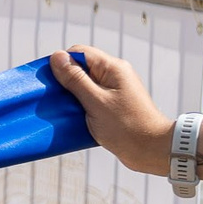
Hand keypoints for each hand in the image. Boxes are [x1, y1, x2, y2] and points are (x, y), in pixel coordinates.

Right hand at [50, 47, 169, 174]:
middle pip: (80, 68)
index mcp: (113, 68)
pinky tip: (73, 117)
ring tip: (64, 109)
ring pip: (83, 84)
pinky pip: (89, 98)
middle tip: (55, 98)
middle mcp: (114, 75)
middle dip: (65, 81)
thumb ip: (75, 79)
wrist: (151, 150)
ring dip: (71, 95)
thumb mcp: (95, 102)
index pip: (79, 53)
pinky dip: (78, 105)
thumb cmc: (127, 126)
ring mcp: (113, 90)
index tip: (51, 82)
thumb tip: (57, 57)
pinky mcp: (112, 104)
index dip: (62, 63)